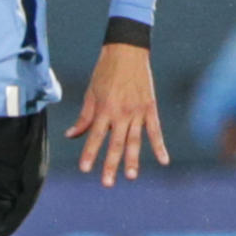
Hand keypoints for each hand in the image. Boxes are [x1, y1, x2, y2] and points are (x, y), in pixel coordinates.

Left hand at [65, 42, 169, 186]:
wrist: (127, 52)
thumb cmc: (104, 72)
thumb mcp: (90, 93)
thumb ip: (84, 117)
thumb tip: (71, 135)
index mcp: (104, 109)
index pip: (95, 136)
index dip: (89, 153)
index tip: (84, 169)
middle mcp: (120, 113)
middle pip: (115, 143)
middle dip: (110, 164)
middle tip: (107, 183)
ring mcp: (137, 111)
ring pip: (135, 140)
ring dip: (133, 159)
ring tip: (131, 176)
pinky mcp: (150, 108)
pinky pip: (156, 131)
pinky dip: (160, 146)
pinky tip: (164, 161)